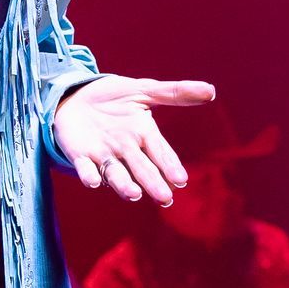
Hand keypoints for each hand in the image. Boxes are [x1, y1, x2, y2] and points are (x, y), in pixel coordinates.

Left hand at [53, 75, 215, 201]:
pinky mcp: (80, 156)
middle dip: (153, 183)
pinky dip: (89, 175)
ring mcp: (103, 155)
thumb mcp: (143, 90)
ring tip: (134, 194)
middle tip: (165, 198)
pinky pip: (85, 168)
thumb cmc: (114, 96)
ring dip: (124, 185)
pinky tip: (93, 182)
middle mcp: (126, 150)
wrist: (76, 96)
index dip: (170, 165)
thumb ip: (174, 93)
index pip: (160, 153)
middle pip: (142, 169)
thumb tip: (211, 91)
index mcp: (144, 135)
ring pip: (116, 174)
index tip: (180, 179)